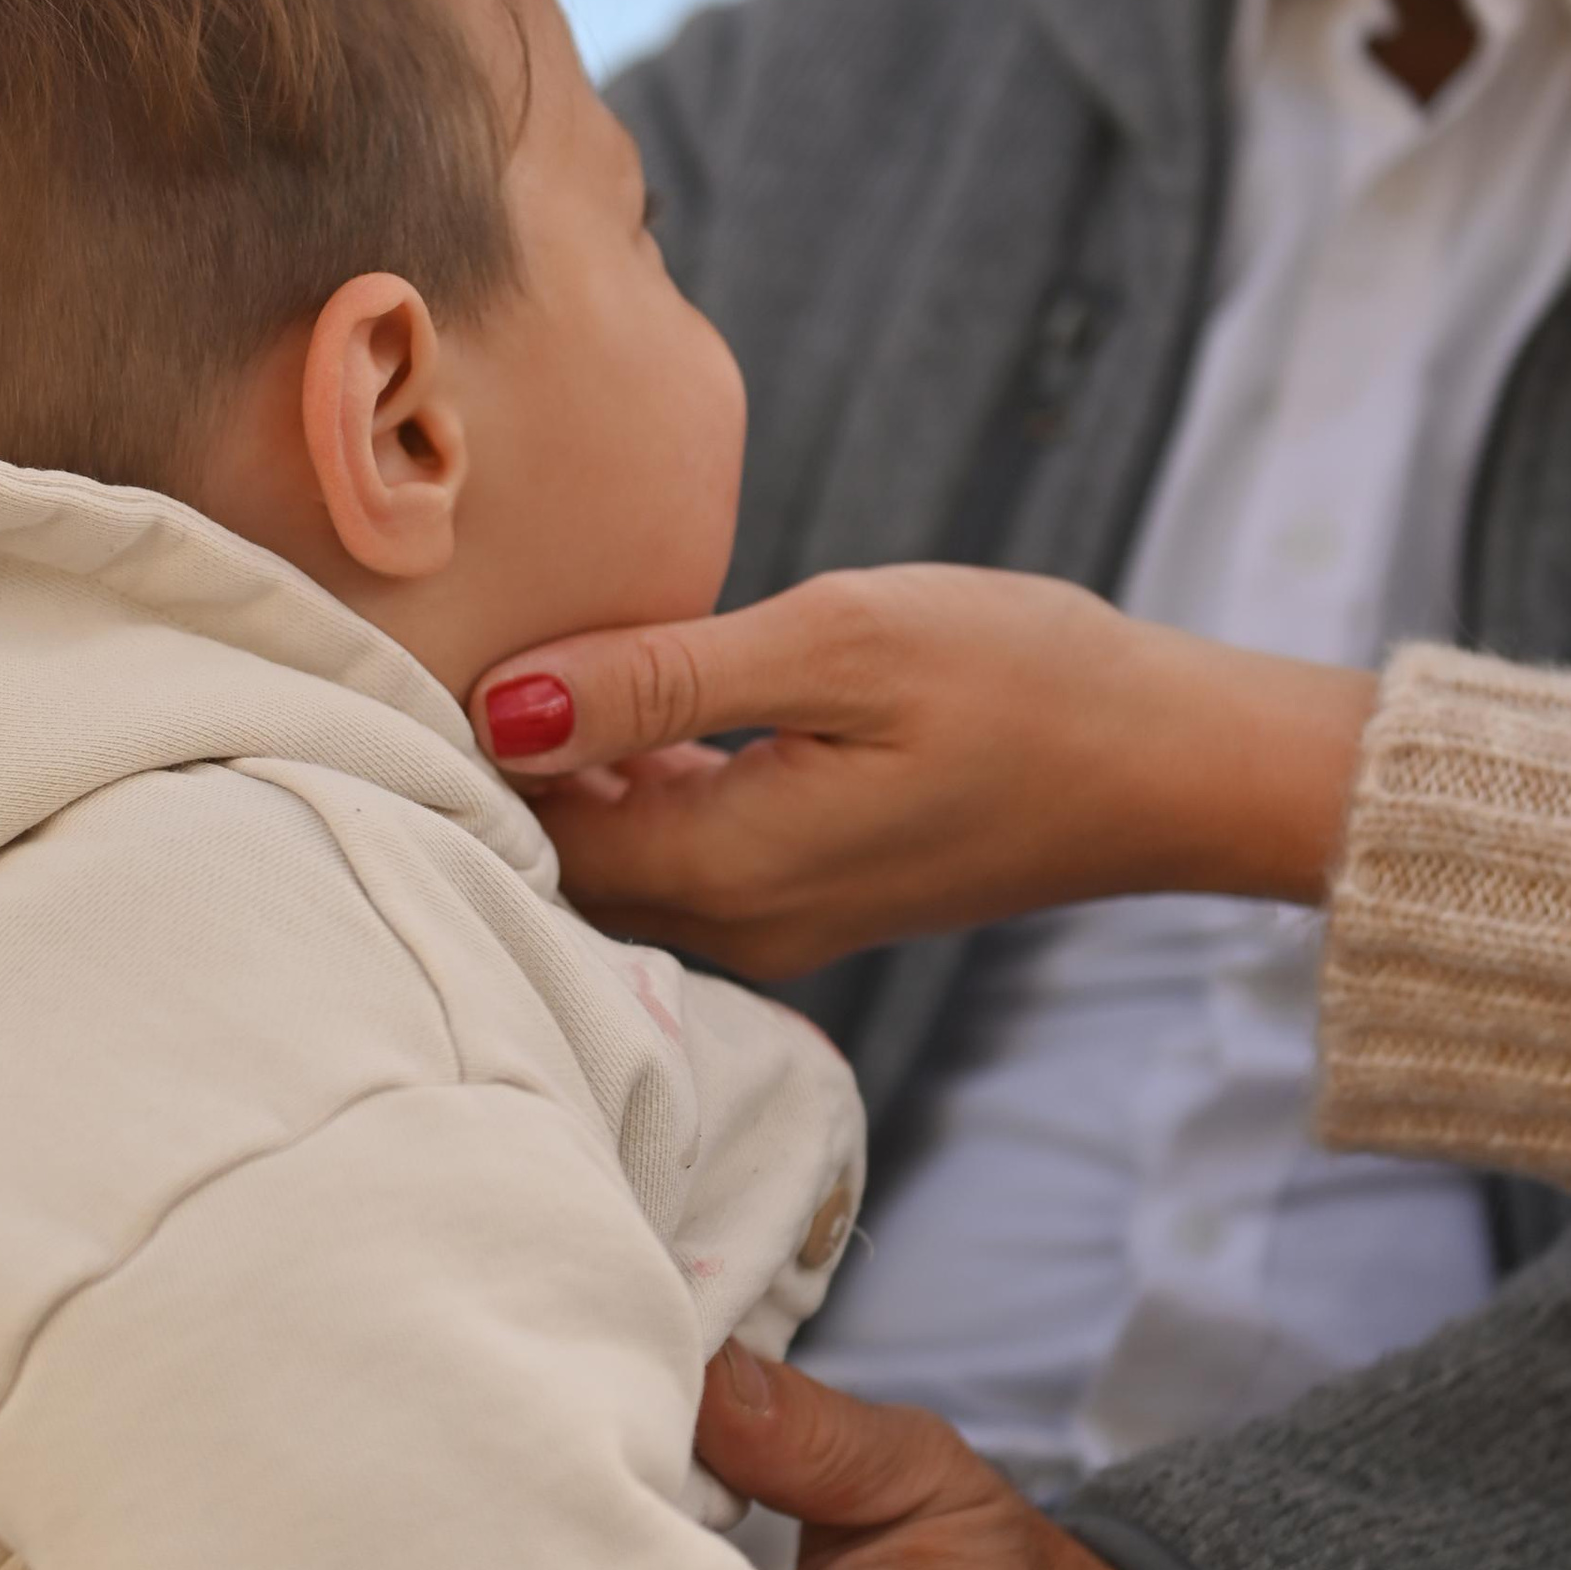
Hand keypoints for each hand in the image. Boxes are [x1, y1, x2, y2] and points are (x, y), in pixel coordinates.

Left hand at [472, 564, 1373, 971]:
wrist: (1173, 760)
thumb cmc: (1027, 680)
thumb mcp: (839, 645)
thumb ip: (662, 679)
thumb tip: (501, 705)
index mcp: (728, 871)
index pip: (523, 835)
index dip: (451, 752)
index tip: (397, 653)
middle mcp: (736, 925)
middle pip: (554, 861)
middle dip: (487, 770)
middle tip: (420, 644)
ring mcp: (773, 919)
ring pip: (611, 857)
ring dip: (559, 774)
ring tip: (503, 657)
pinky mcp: (806, 891)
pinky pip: (673, 847)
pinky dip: (628, 784)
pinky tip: (617, 701)